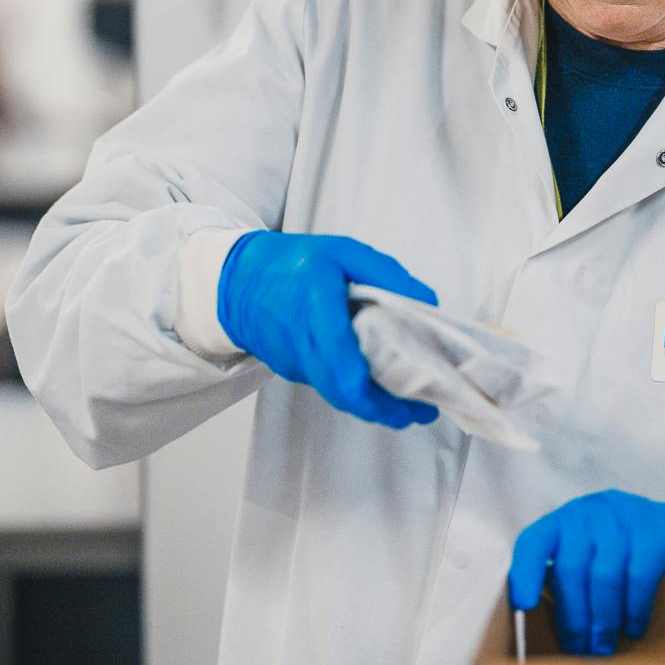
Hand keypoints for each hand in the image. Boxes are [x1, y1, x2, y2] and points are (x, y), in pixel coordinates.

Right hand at [217, 230, 439, 429]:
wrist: (239, 283)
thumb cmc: (296, 264)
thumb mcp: (344, 252)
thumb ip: (386, 274)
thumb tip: (426, 302)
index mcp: (314, 301)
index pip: (332, 343)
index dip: (352, 372)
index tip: (378, 392)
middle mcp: (301, 338)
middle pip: (338, 385)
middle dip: (381, 406)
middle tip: (421, 412)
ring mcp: (294, 360)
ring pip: (336, 393)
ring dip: (374, 406)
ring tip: (412, 409)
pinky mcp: (294, 371)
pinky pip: (328, 386)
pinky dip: (357, 394)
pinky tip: (383, 392)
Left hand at [509, 490, 664, 654]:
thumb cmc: (631, 557)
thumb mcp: (596, 558)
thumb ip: (573, 582)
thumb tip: (558, 637)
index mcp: (568, 521)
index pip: (535, 541)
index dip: (525, 572)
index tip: (524, 606)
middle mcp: (593, 510)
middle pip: (572, 567)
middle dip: (575, 617)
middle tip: (581, 651)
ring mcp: (628, 514)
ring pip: (605, 573)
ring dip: (604, 619)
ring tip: (604, 648)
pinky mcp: (660, 527)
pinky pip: (640, 573)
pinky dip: (635, 607)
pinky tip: (635, 628)